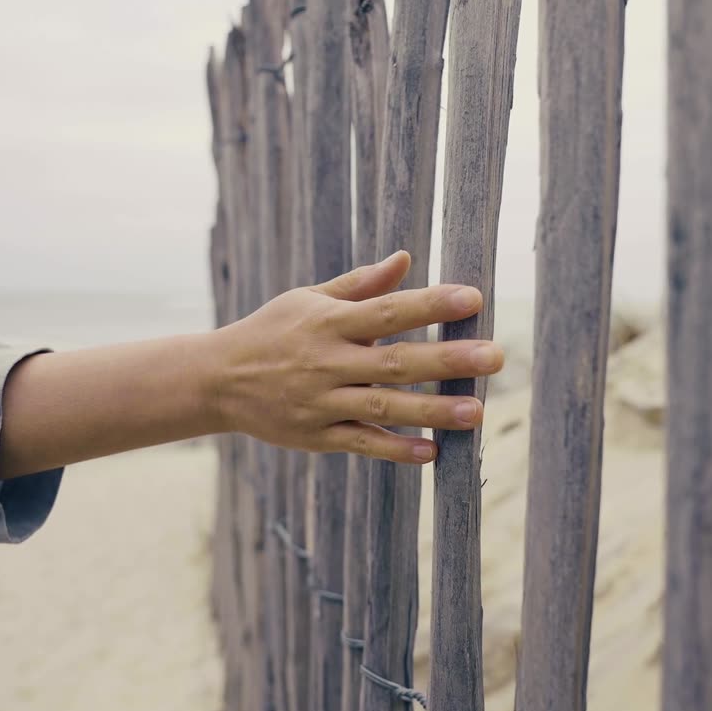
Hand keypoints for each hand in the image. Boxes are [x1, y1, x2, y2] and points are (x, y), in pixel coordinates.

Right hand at [212, 250, 503, 463]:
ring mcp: (322, 402)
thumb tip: (406, 258)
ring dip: (433, 411)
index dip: (431, 304)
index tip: (473, 298)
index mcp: (329, 322)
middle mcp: (328, 361)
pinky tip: (432, 452)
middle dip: (448, 360)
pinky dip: (395, 448)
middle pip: (395, 360)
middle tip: (495, 357)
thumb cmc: (272, 332)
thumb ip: (360, 285)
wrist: (217, 380)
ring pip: (384, 405)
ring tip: (478, 412)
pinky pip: (362, 442)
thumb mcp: (308, 300)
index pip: (389, 310)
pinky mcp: (317, 436)